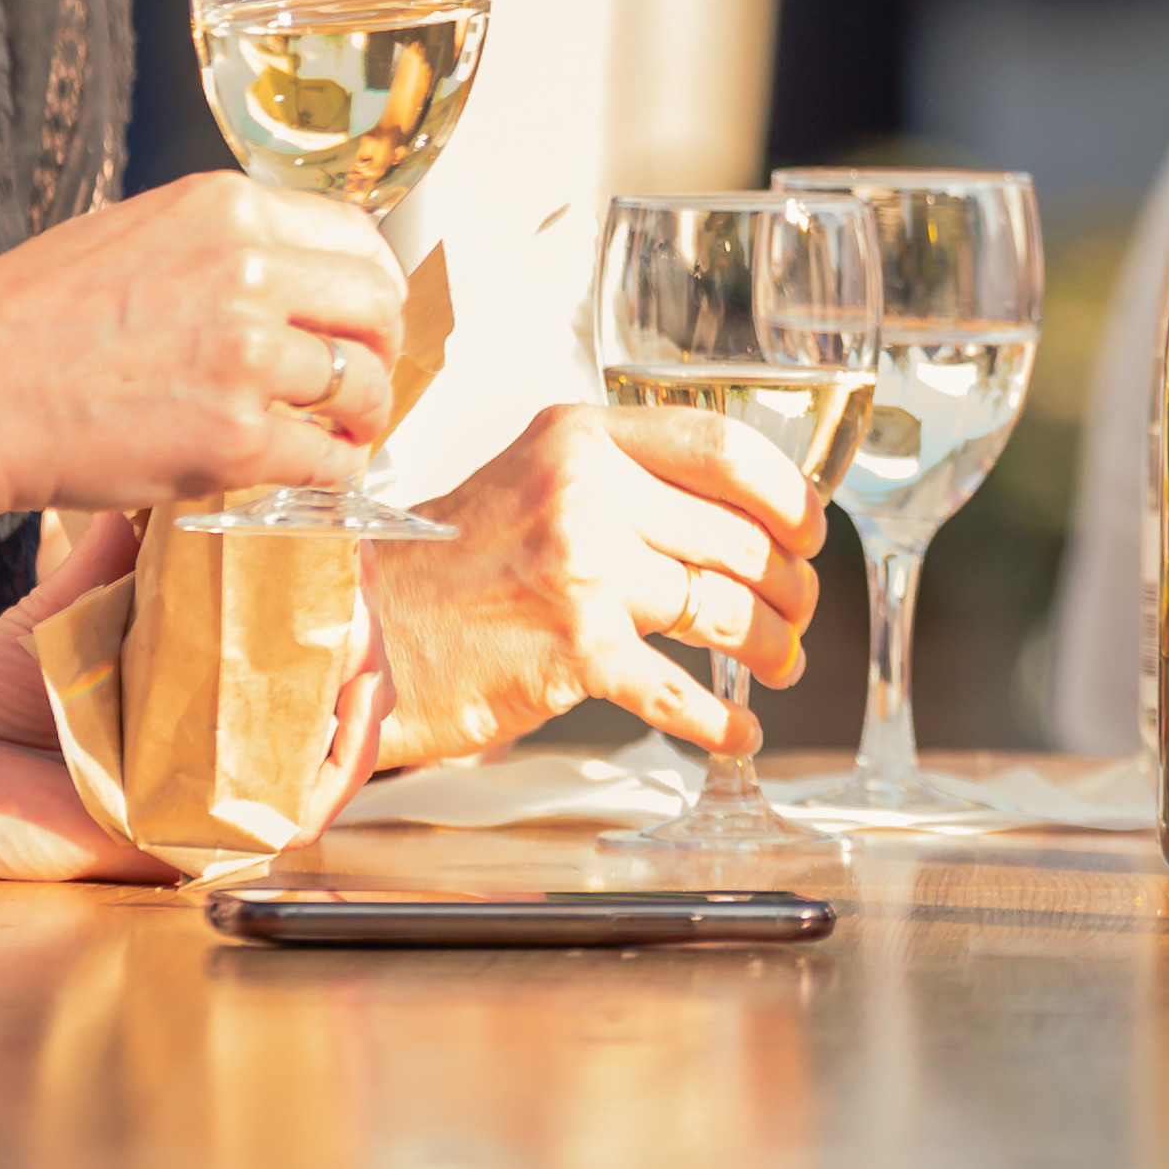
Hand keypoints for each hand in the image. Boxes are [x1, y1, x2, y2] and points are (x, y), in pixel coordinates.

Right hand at [0, 171, 406, 522]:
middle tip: (365, 379)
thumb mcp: (131, 234)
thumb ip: (216, 245)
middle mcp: (248, 271)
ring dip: (363, 414)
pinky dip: (334, 471)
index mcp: (224, 209)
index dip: (369, 286)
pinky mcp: (233, 438)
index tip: (363, 317)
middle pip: (376, 306)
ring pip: (362, 384)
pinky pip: (326, 459)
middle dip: (381, 349)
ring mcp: (246, 356)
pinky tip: (316, 473)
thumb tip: (284, 274)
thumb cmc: (20, 321)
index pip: (354, 236)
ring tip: (343, 432)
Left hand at [0, 514, 382, 910]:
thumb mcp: (56, 619)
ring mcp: (198, 802)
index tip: (338, 545)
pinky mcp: (181, 845)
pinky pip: (279, 821)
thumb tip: (164, 481)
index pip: (280, 653)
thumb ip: (113, 565)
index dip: (327, 602)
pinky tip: (340, 722)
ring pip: (321, 764)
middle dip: (358, 647)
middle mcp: (201, 753)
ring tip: (358, 655)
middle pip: (322, 707)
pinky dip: (324, 776)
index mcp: (177, 698)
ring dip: (358, 707)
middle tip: (354, 598)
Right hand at [361, 402, 827, 768]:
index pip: (723, 446)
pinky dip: (721, 721)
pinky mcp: (572, 652)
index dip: (787, 492)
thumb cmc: (444, 563)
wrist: (358, 626)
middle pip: (737, 537)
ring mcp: (580, 571)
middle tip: (798, 609)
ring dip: (768, 645)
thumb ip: (618, 480)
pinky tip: (738, 732)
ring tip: (778, 663)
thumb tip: (733, 514)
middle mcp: (584, 493)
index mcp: (581, 437)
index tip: (810, 527)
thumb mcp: (530, 478)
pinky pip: (678, 691)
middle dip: (788, 584)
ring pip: (723, 608)